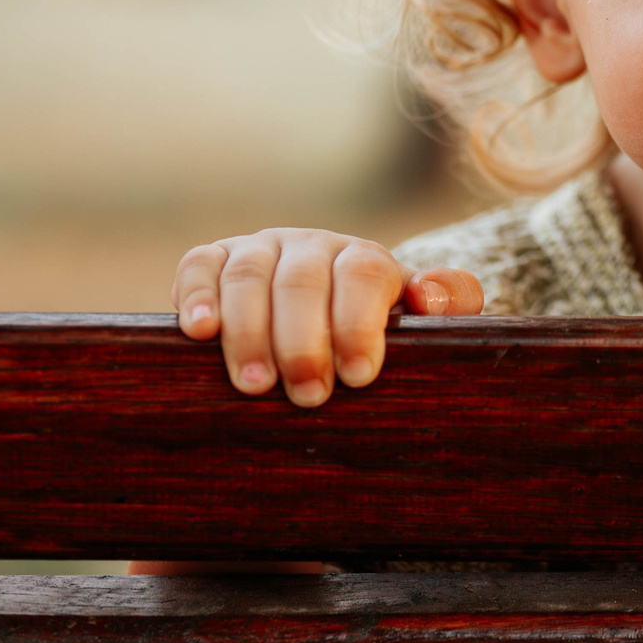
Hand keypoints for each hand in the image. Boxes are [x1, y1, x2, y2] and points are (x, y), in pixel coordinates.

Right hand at [172, 228, 483, 405]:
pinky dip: (195, 295)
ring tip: (254, 385)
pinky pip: (200, 266)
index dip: (359, 323)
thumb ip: (447, 305)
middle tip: (308, 395)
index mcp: (364, 260)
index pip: (362, 275)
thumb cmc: (375, 338)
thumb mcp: (419, 326)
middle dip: (303, 341)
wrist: (322, 321)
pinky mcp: (214, 262)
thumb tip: (429, 296)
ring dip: (248, 330)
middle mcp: (311, 247)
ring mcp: (260, 251)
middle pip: (302, 281)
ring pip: (248, 275)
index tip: (359, 375)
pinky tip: (198, 332)